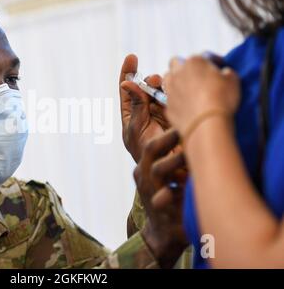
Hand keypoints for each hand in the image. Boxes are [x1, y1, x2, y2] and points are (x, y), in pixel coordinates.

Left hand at [119, 54, 169, 161]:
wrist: (167, 172)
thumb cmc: (146, 153)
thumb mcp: (137, 128)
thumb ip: (135, 105)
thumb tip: (126, 83)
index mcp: (131, 115)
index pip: (127, 90)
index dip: (128, 73)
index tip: (131, 57)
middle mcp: (146, 112)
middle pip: (147, 88)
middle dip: (149, 81)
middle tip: (154, 80)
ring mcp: (162, 112)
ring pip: (161, 91)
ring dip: (162, 86)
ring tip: (164, 85)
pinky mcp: (177, 114)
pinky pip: (174, 99)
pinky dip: (174, 92)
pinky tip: (176, 89)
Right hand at [134, 129, 188, 267]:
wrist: (164, 231)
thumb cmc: (171, 197)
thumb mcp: (171, 173)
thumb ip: (178, 152)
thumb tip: (195, 129)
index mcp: (148, 163)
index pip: (153, 139)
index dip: (164, 127)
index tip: (181, 111)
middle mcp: (146, 174)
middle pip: (150, 148)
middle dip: (168, 137)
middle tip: (186, 126)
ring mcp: (150, 190)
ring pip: (156, 171)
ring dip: (173, 161)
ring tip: (189, 154)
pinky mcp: (158, 208)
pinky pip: (161, 199)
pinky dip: (168, 195)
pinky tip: (177, 190)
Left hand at [164, 56, 240, 135]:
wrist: (206, 124)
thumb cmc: (222, 99)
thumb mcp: (233, 80)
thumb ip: (226, 73)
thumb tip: (224, 73)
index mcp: (194, 62)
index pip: (203, 56)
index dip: (212, 61)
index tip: (219, 68)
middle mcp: (177, 73)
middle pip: (176, 63)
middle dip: (184, 67)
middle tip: (196, 76)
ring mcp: (170, 90)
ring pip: (167, 79)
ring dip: (175, 81)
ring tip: (187, 89)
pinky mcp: (167, 106)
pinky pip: (170, 99)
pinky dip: (176, 100)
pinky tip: (186, 106)